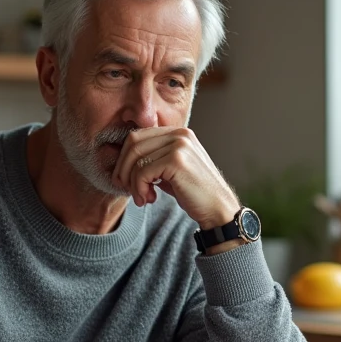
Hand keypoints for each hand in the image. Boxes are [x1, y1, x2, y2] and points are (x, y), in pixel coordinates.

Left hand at [112, 127, 239, 230]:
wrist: (218, 208)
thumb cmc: (193, 192)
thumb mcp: (171, 170)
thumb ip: (153, 159)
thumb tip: (122, 161)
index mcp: (178, 133)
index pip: (138, 136)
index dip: (124, 158)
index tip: (123, 179)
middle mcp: (179, 134)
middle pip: (133, 143)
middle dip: (123, 168)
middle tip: (125, 188)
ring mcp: (179, 145)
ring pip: (136, 159)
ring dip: (132, 182)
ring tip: (142, 197)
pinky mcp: (177, 161)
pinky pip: (143, 172)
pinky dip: (139, 188)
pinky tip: (148, 199)